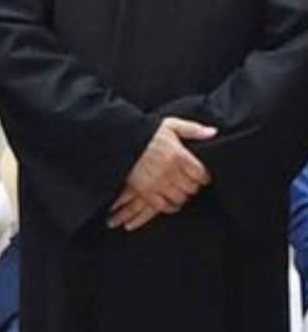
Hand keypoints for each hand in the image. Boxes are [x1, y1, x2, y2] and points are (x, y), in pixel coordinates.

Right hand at [108, 116, 215, 231]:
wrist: (120, 139)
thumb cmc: (147, 132)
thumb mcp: (171, 125)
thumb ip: (193, 130)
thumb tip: (213, 133)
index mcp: (179, 156)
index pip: (201, 174)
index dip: (203, 176)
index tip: (201, 176)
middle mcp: (170, 172)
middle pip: (191, 188)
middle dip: (193, 186)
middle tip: (190, 183)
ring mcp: (157, 184)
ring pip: (180, 198)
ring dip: (182, 196)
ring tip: (181, 191)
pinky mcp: (145, 192)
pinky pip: (163, 206)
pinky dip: (170, 206)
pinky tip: (171, 201)